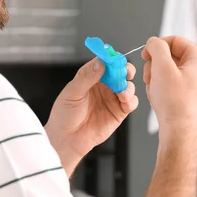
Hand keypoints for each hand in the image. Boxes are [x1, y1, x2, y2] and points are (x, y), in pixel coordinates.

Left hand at [45, 58, 138, 175]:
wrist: (67, 139)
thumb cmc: (64, 115)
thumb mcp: (72, 93)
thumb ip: (87, 77)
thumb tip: (100, 63)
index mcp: (91, 77)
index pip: (104, 62)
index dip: (111, 58)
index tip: (115, 58)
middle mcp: (103, 86)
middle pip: (120, 72)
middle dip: (125, 69)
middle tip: (125, 72)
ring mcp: (112, 98)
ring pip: (128, 86)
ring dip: (128, 86)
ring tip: (122, 92)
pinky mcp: (119, 112)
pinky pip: (131, 103)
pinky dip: (132, 100)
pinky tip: (126, 100)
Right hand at [142, 36, 196, 141]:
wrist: (180, 133)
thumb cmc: (175, 105)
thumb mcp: (161, 68)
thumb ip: (156, 48)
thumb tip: (153, 42)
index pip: (176, 41)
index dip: (157, 45)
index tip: (146, 53)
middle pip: (172, 56)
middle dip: (156, 64)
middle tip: (149, 74)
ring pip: (171, 71)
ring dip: (157, 77)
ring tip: (154, 88)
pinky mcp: (190, 97)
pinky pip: (173, 85)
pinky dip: (162, 88)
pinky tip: (158, 97)